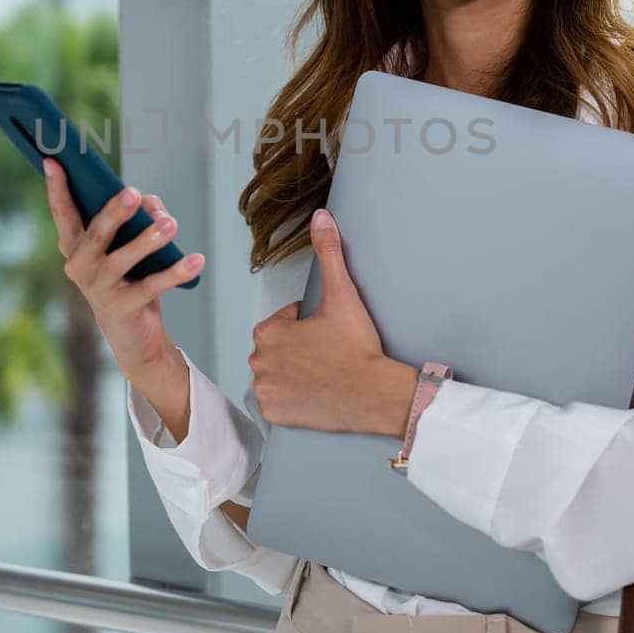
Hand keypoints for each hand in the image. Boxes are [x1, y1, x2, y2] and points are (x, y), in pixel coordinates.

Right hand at [42, 156, 205, 377]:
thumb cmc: (127, 273)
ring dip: (149, 240)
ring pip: (123, 259)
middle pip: (96, 233)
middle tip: (133, 192)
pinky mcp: (122, 307)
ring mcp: (98, 288)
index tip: (54, 160)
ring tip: (171, 225)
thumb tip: (155, 209)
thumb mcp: (127, 241)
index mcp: (74, 245)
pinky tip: (197, 259)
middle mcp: (79, 265)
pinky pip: (152, 286)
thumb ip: (140, 215)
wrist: (130, 330)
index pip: (63, 213)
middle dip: (114, 211)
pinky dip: (176, 272)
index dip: (57, 188)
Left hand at [248, 208, 418, 435]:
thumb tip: (321, 217)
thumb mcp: (342, 293)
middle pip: (276, 348)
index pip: (283, 321)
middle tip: (327, 352)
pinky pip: (276, 402)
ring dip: (292, 371)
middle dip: (297, 347)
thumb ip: (329, 252)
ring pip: (275, 374)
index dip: (306, 323)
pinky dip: (291, 398)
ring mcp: (266, 392)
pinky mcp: (275, 414)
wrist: (374, 393)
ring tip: (322, 372)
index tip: (327, 331)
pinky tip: (314, 392)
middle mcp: (259, 362)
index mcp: (268, 331)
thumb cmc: (357, 346)